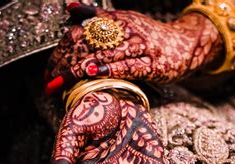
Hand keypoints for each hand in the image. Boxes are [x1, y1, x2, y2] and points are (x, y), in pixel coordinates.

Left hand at [44, 3, 220, 94]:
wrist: (186, 45)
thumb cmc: (150, 37)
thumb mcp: (124, 23)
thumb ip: (98, 17)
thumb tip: (70, 7)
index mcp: (116, 20)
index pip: (80, 32)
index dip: (60, 50)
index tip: (48, 70)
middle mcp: (126, 30)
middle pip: (87, 44)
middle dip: (64, 63)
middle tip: (48, 82)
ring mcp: (140, 46)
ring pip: (104, 54)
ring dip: (78, 69)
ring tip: (59, 83)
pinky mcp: (153, 63)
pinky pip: (129, 66)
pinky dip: (111, 68)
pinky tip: (94, 72)